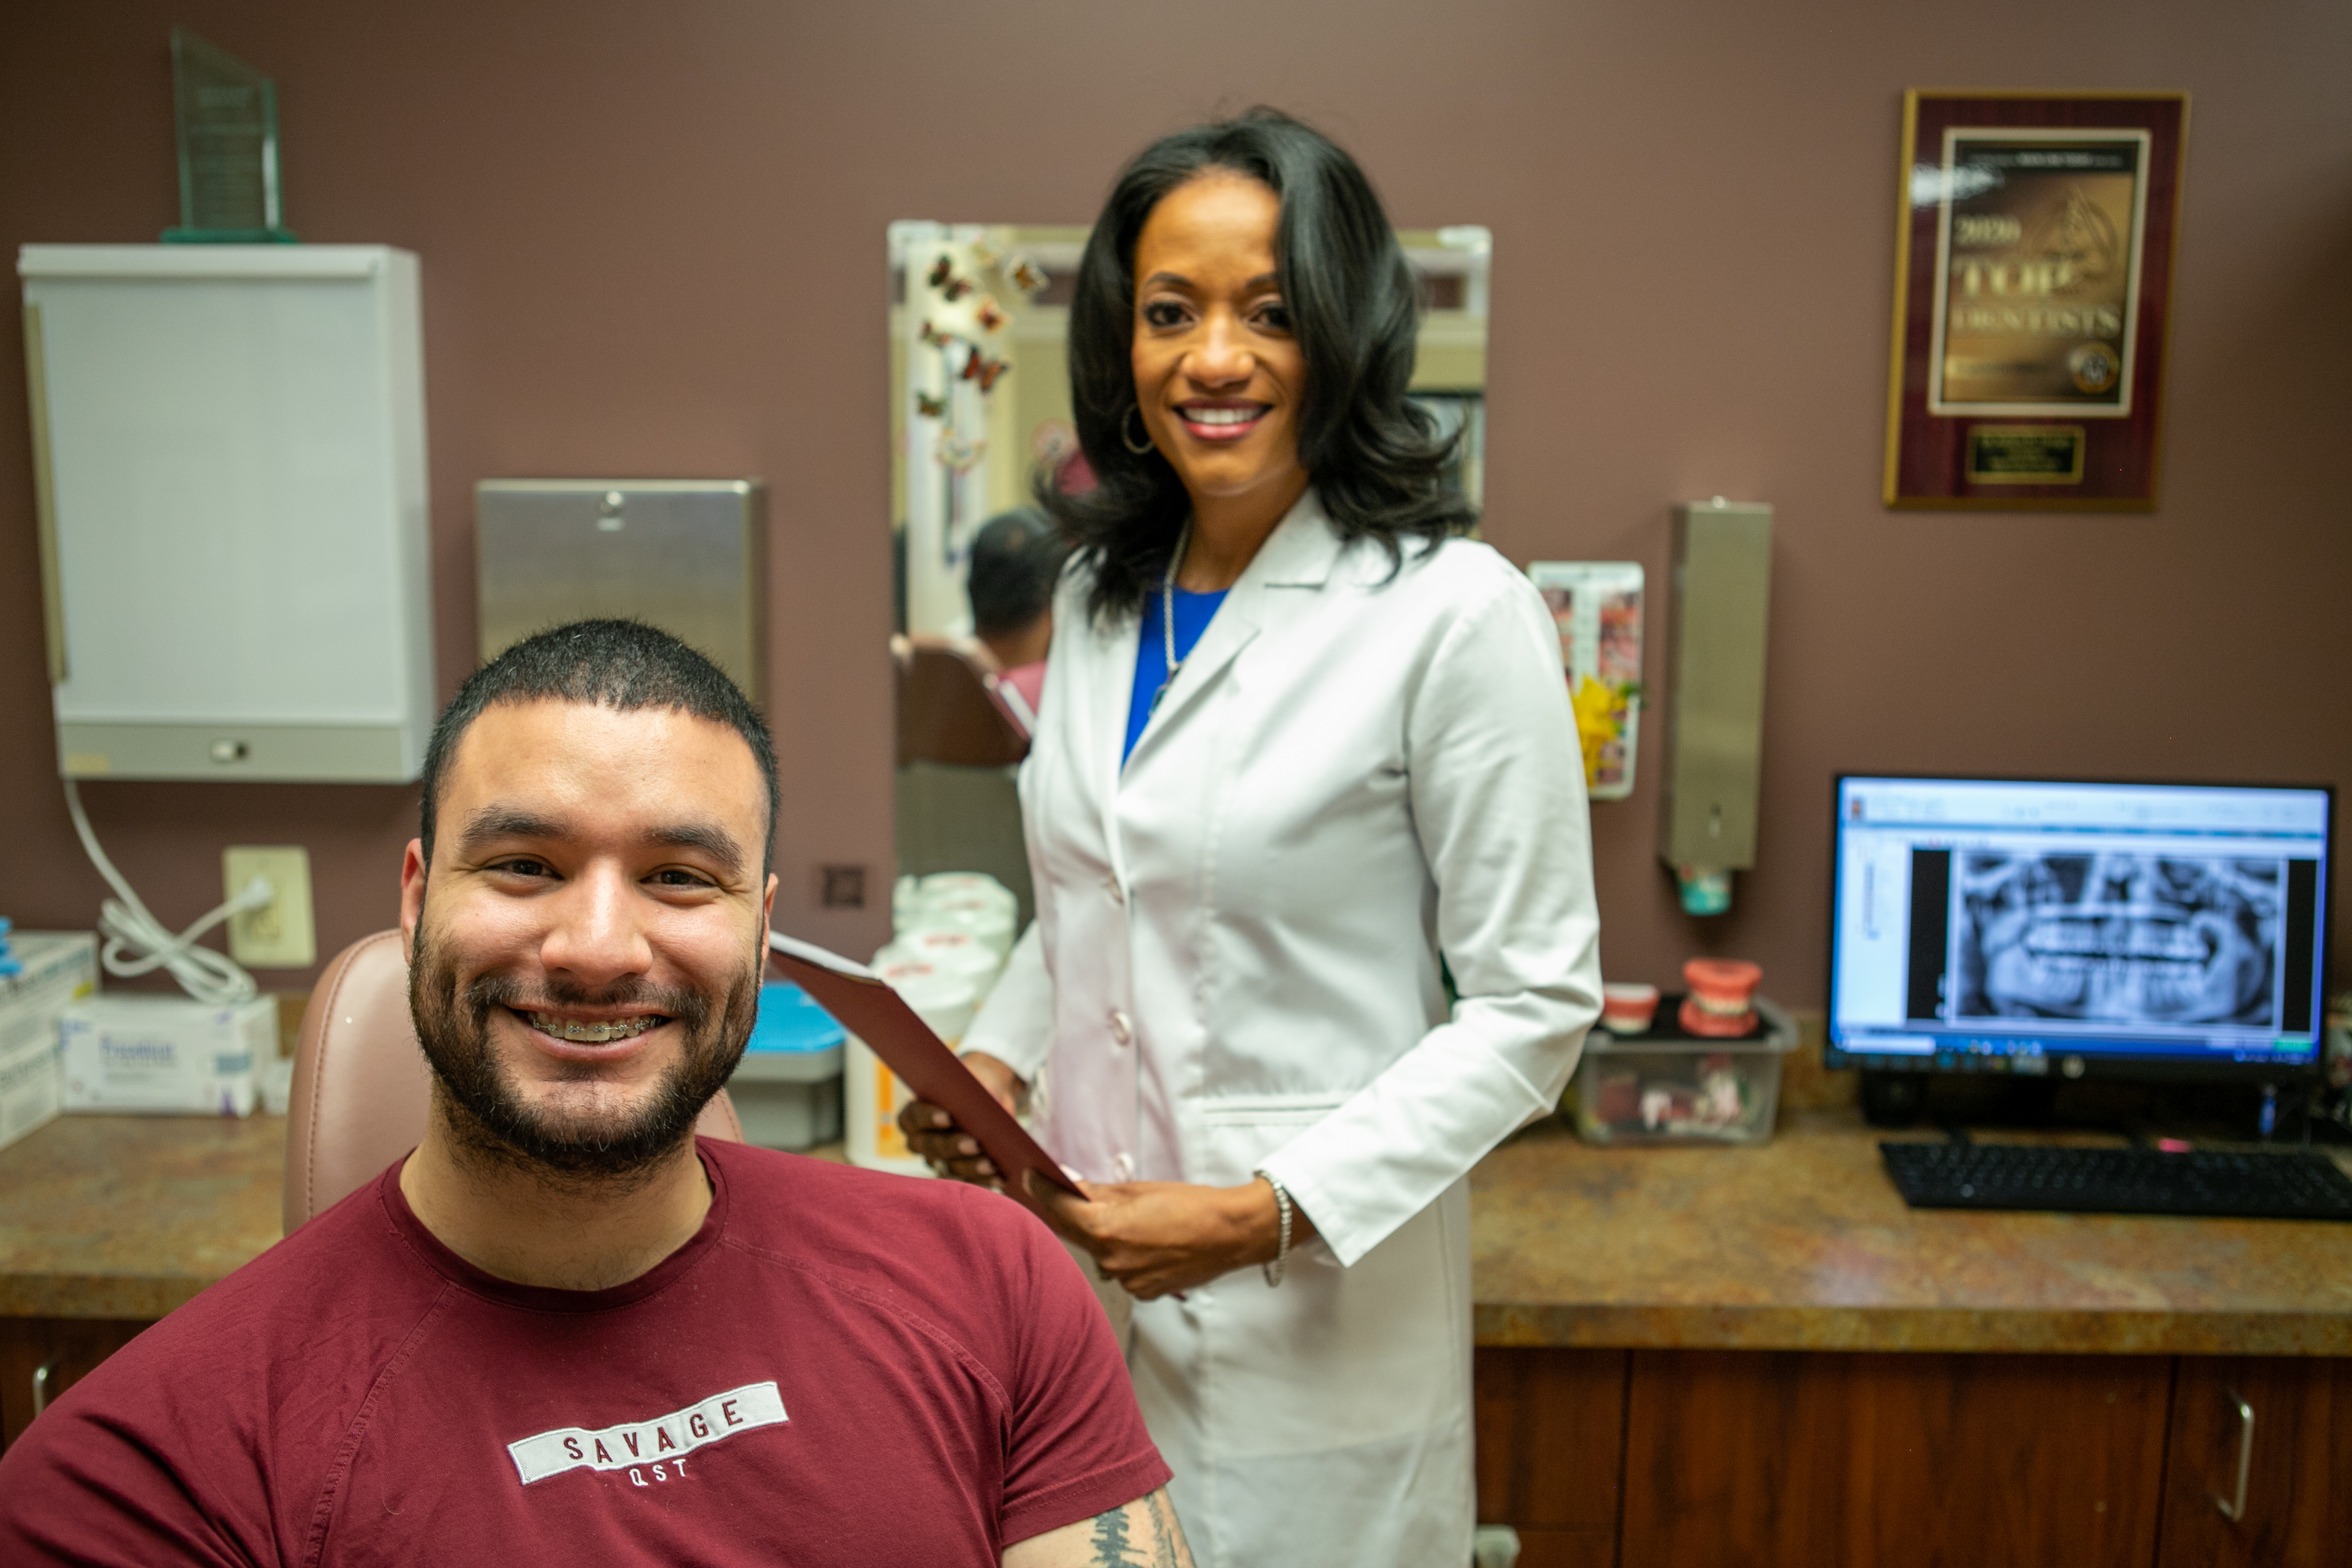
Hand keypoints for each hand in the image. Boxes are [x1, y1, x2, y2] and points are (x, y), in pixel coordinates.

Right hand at [899, 1052, 1024, 1186]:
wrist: (991, 1097)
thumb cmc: (976, 1086)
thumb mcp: (974, 1081)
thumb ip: (972, 1091)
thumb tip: (984, 1108)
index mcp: (916, 1113)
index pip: (914, 1117)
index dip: (928, 1118)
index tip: (948, 1117)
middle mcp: (922, 1141)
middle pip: (931, 1147)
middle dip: (953, 1146)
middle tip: (974, 1144)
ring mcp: (938, 1160)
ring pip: (948, 1168)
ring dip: (970, 1168)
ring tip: (990, 1165)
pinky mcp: (957, 1173)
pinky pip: (966, 1182)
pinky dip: (983, 1182)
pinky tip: (998, 1178)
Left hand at [1022, 1173, 1316, 1299]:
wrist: (1231, 1233)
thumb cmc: (1191, 1205)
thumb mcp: (1140, 1190)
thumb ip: (1100, 1193)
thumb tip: (1071, 1187)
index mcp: (1106, 1229)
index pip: (1059, 1210)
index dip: (1041, 1191)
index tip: (1029, 1178)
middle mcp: (1110, 1260)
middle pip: (1078, 1235)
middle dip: (1078, 1216)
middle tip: (1081, 1195)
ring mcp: (1126, 1280)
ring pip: (1102, 1254)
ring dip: (1107, 1238)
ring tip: (1138, 1222)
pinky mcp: (1143, 1293)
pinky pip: (1123, 1270)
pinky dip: (1127, 1256)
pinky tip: (1150, 1243)